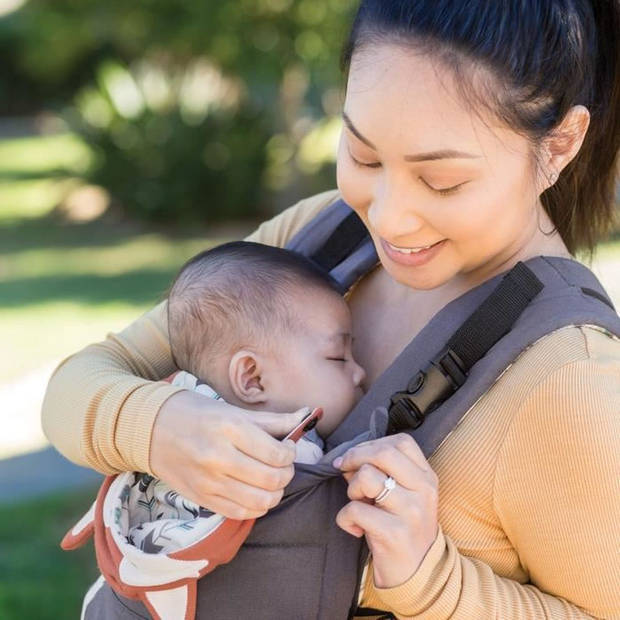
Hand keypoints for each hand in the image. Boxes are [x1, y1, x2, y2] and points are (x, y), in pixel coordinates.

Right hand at [150, 390, 309, 519]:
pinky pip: (240, 514)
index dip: (291, 454)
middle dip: (286, 474)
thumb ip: (272, 421)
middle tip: (283, 465)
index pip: (277, 453)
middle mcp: (219, 457)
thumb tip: (305, 419)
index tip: (288, 449)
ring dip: (275, 494)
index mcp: (231, 428)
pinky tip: (256, 493)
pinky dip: (256, 507)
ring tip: (272, 481)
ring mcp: (209, 482)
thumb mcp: (233, 410)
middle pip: (272, 480)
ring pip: (260, 502)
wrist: (151, 429)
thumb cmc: (196, 413)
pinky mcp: (201, 499)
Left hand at [334, 434, 438, 587]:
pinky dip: (345, 518)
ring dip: (351, 489)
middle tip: (344, 471)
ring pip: (366, 477)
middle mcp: (423, 491)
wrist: (417, 574)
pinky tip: (356, 529)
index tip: (356, 457)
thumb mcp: (402, 495)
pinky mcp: (394, 534)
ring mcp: (410, 512)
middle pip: (383, 453)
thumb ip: (380, 472)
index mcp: (426, 477)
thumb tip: (347, 458)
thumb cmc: (402, 527)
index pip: (401, 442)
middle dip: (354, 457)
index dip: (371, 444)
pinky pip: (354, 510)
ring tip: (358, 504)